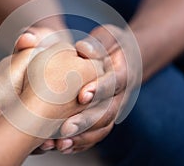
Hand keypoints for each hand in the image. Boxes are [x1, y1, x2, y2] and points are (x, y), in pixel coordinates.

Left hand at [52, 24, 141, 153]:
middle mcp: (120, 95)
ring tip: (59, 144)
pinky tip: (61, 147)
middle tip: (65, 129)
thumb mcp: (108, 36)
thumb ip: (98, 42)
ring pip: (102, 128)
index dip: (101, 89)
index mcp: (123, 72)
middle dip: (87, 121)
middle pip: (108, 112)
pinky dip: (80, 144)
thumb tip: (83, 49)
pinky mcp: (104, 118)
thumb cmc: (110, 46)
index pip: (116, 82)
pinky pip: (95, 135)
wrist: (122, 60)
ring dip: (82, 138)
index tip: (83, 95)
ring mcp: (113, 109)